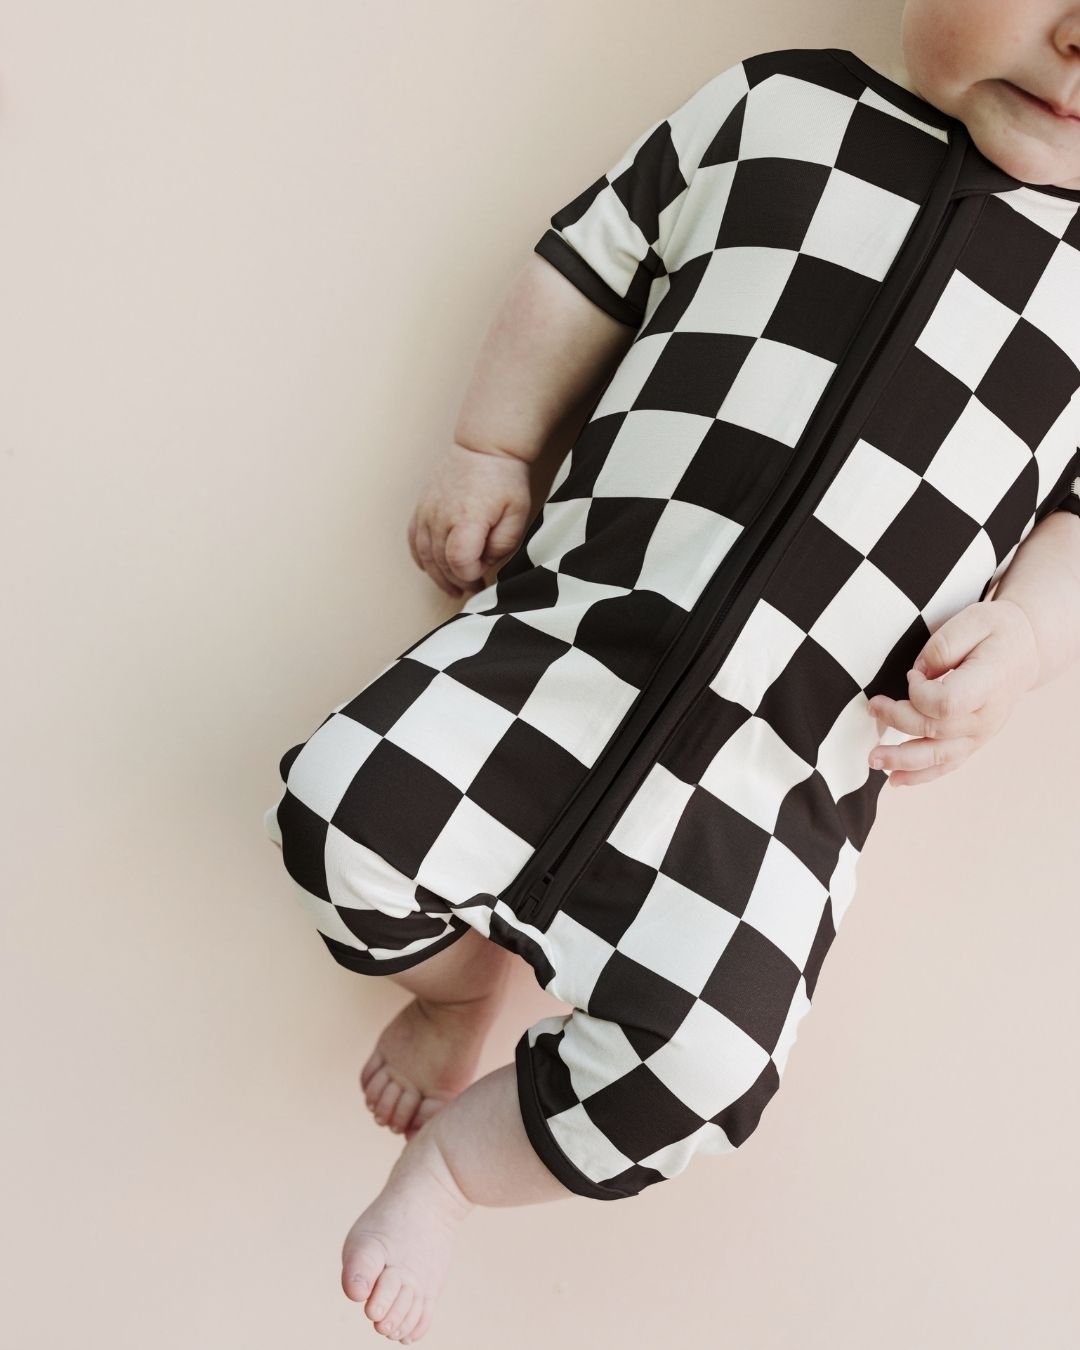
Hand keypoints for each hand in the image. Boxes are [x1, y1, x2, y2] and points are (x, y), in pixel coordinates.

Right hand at [406, 443, 533, 597]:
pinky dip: (422, 560)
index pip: (458, 562)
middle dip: (458, 581)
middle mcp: (441, 517)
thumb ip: (503, 544)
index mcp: (467, 518)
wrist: (483, 447)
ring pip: (425, 556)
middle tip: (475, 587)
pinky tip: (434, 569)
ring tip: (455, 588)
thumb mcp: (518, 513)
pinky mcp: (421, 509)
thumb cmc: (504, 480)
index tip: (483, 575)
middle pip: (440, 564)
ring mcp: (427, 512)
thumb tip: (483, 563)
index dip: (470, 576)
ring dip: (439, 577)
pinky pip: (413, 541)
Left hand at [865, 598, 1039, 787]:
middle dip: (897, 719)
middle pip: (935, 730)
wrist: (1024, 651)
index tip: (912, 674)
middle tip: (872, 706)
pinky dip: (920, 775)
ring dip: (902, 761)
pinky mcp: (973, 742)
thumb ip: (942, 648)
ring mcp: (981, 734)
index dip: (920, 693)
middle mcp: (987, 716)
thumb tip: (919, 675)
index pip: (947, 704)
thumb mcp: (971, 621)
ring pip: (939, 756)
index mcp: (989, 683)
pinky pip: (947, 765)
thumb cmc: (995, 633)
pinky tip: (895, 779)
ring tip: (873, 760)